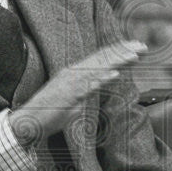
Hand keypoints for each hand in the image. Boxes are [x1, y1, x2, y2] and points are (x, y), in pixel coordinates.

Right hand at [9, 40, 146, 142]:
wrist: (29, 122)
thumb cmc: (50, 113)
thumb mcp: (74, 99)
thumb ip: (86, 90)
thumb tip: (97, 86)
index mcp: (75, 72)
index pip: (101, 58)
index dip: (119, 52)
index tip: (136, 49)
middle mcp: (73, 73)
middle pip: (102, 59)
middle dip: (123, 52)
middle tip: (143, 47)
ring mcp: (70, 83)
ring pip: (98, 69)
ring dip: (117, 62)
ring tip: (135, 56)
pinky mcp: (67, 95)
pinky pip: (87, 86)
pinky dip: (101, 79)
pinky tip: (114, 74)